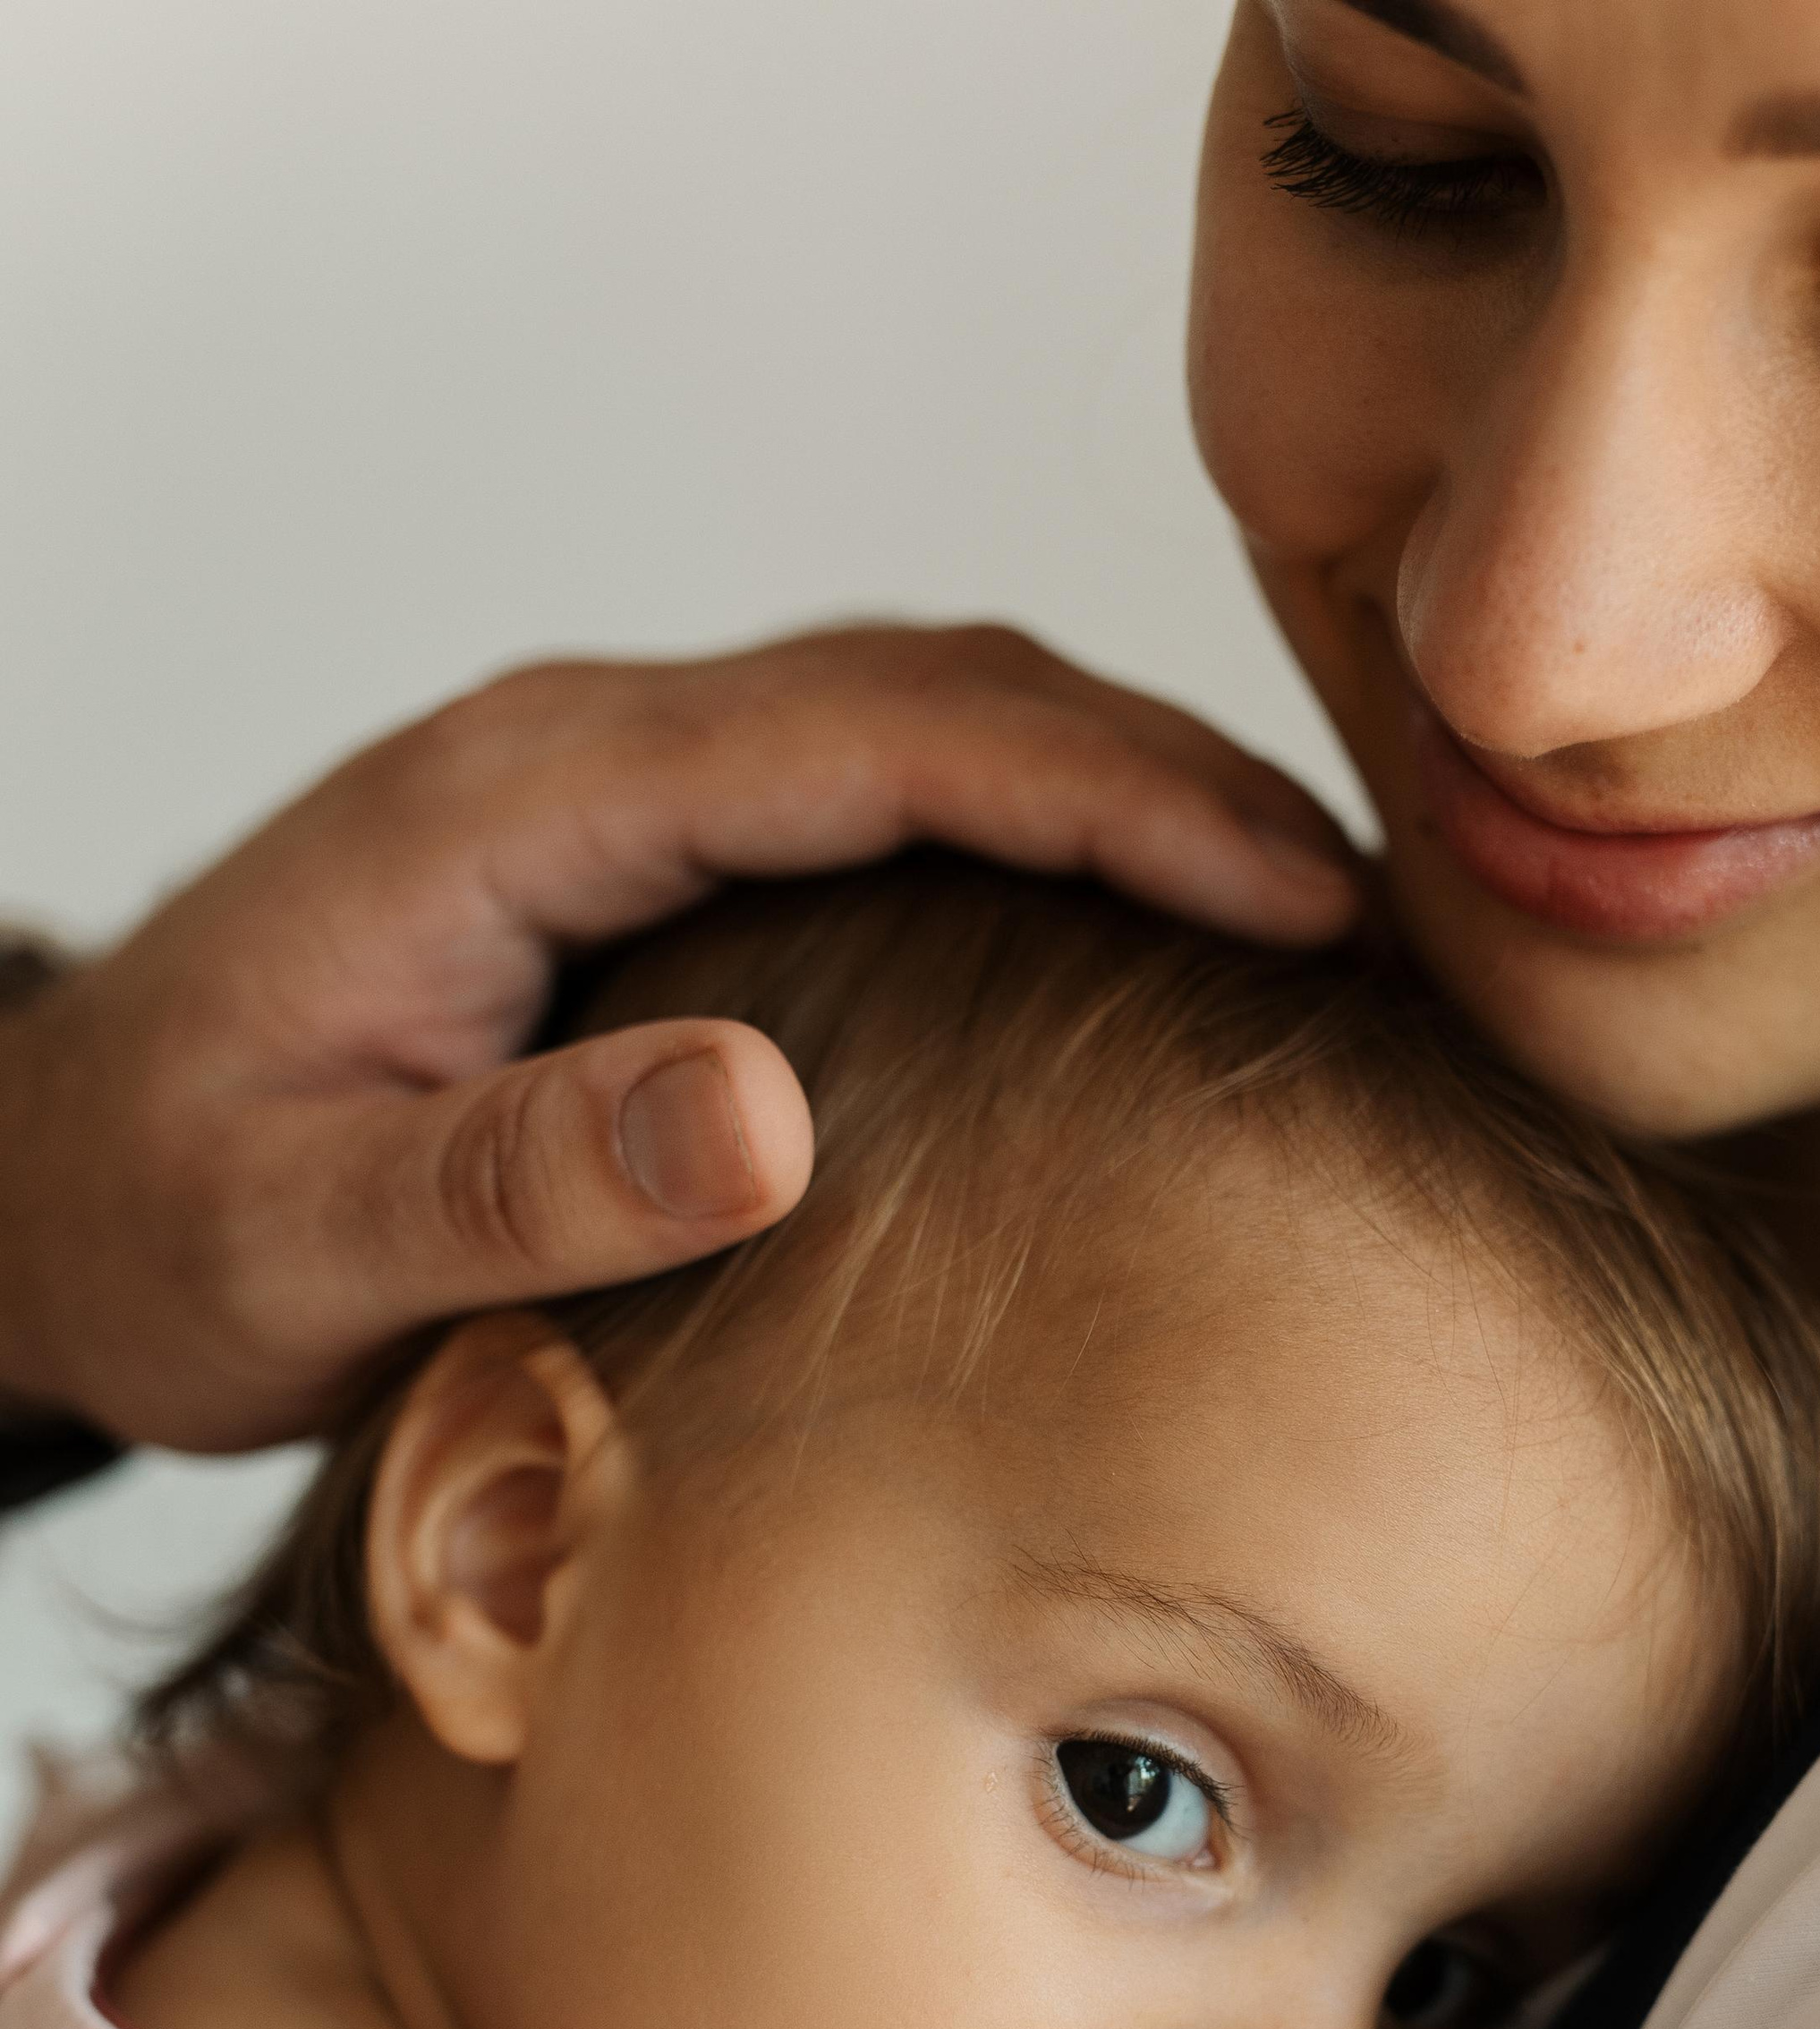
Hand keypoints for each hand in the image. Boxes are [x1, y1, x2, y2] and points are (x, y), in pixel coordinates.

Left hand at [0, 627, 1356, 1452]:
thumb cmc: (156, 1219)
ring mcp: (610, 798)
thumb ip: (523, 1175)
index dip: (1107, 798)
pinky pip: (871, 796)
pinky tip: (1134, 940)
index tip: (1299, 892)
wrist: (40, 1184)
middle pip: (932, 693)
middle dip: (1170, 778)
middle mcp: (578, 761)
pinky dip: (1033, 838)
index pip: (867, 737)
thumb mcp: (303, 1236)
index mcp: (517, 809)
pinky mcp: (635, 863)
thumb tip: (772, 1112)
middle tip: (1378, 912)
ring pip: (919, 725)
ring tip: (1311, 918)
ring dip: (1120, 796)